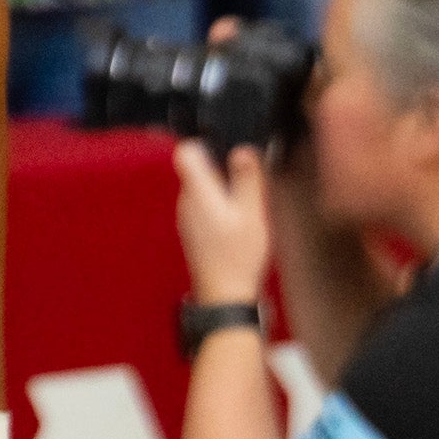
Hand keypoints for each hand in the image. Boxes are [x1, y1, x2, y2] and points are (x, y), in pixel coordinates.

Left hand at [172, 139, 273, 310]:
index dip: (203, 143)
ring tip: (245, 209)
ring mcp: (188, 218)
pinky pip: (205, 207)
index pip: (185, 153)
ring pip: (203, 189)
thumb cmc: (237, 258)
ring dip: (223, 191)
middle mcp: (187, 202)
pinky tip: (238, 225)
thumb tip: (242, 151)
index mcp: (198, 192)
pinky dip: (221, 208)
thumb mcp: (253, 213)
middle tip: (246, 186)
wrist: (225, 295)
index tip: (223, 147)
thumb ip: (247, 179)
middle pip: (198, 169)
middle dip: (222, 170)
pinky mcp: (194, 231)